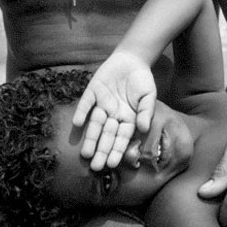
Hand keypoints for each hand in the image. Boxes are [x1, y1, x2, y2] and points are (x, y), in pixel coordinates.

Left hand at [72, 52, 156, 169]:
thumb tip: (144, 128)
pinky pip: (86, 104)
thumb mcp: (149, 96)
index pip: (122, 137)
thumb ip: (146, 112)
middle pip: (106, 135)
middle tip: (95, 167)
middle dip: (101, 151)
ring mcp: (102, 104)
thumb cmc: (143, 81)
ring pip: (95, 124)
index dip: (117, 150)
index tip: (112, 164)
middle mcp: (113, 115)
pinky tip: (78, 124)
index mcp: (127, 118)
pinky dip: (82, 112)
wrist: (132, 59)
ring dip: (90, 138)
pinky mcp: (92, 92)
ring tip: (85, 153)